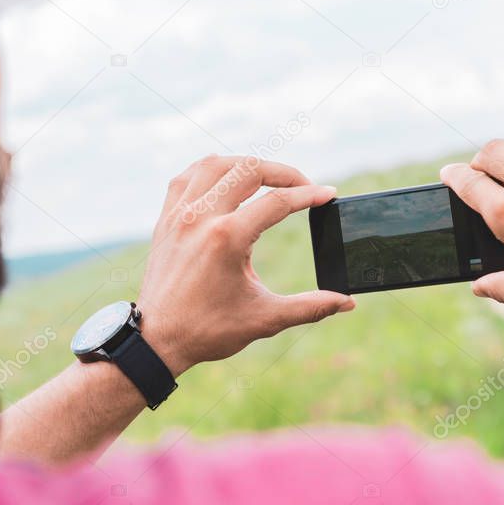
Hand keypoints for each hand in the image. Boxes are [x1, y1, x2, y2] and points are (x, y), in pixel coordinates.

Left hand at [138, 155, 355, 375]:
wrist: (156, 340)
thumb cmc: (208, 331)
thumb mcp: (265, 319)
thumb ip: (310, 307)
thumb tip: (347, 302)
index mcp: (227, 239)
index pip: (278, 201)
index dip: (310, 196)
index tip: (328, 196)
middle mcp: (201, 218)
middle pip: (248, 169)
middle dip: (282, 172)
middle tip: (303, 186)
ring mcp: (179, 215)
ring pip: (215, 164)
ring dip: (246, 165)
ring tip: (268, 178)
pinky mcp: (166, 220)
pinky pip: (187, 177)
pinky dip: (210, 171)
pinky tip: (226, 179)